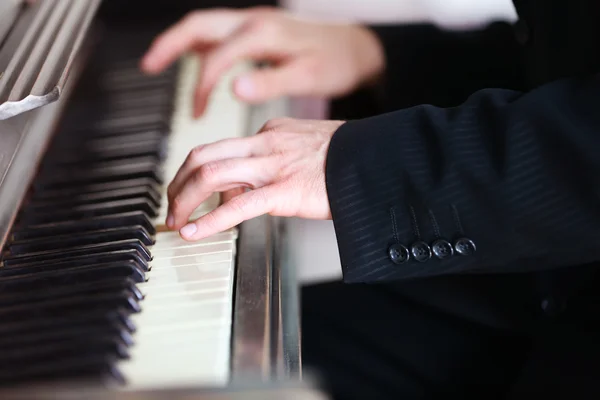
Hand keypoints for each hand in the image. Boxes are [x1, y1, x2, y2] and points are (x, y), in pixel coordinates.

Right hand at [140, 7, 383, 116]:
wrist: (355, 47)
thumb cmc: (334, 62)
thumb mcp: (307, 77)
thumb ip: (271, 82)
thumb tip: (234, 89)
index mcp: (264, 34)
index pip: (218, 56)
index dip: (201, 86)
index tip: (195, 114)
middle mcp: (254, 21)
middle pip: (199, 24)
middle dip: (169, 44)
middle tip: (147, 65)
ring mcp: (254, 22)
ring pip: (206, 25)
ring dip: (181, 43)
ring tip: (158, 64)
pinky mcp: (257, 29)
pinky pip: (220, 32)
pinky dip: (202, 47)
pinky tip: (197, 67)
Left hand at [166, 118, 344, 240]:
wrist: (378, 160)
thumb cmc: (349, 158)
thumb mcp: (305, 147)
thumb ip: (276, 160)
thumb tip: (251, 187)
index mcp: (270, 131)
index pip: (221, 148)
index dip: (200, 174)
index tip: (194, 194)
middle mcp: (265, 143)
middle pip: (203, 155)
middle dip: (178, 182)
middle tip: (171, 206)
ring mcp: (273, 165)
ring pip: (210, 175)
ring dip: (184, 201)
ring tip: (176, 222)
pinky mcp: (285, 190)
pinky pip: (237, 206)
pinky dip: (209, 220)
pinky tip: (194, 233)